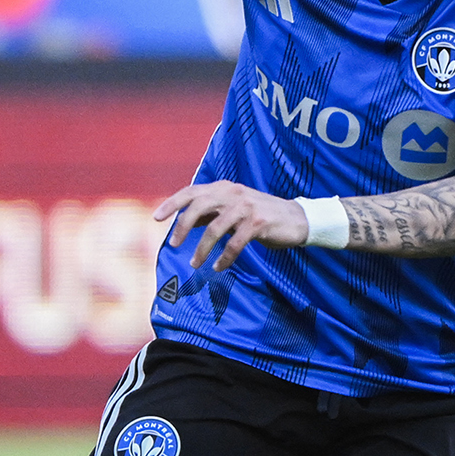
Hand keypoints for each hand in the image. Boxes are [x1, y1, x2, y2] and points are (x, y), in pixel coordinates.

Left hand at [154, 181, 310, 271]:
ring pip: (215, 228)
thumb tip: (186, 221)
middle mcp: (233, 194)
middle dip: (182, 227)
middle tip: (174, 245)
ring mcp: (246, 208)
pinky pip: (235, 243)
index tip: (156, 218)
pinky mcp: (258, 223)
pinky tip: (219, 267)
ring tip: (195, 263)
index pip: (192, 191)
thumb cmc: (262, 216)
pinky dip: (224, 257)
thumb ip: (212, 212)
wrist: (298, 219)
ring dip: (202, 249)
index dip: (172, 203)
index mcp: (225, 188)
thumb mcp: (235, 209)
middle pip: (199, 206)